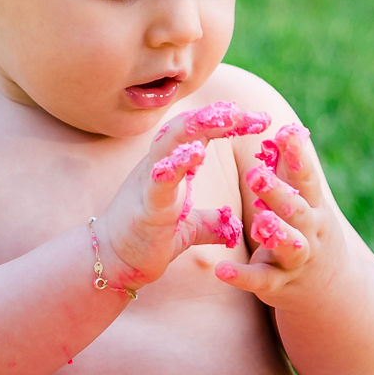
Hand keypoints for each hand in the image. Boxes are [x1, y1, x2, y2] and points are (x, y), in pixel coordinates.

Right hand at [95, 102, 269, 290]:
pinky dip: (178, 164)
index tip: (260, 120)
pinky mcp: (146, 205)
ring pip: (171, 142)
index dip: (228, 122)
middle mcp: (159, 165)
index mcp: (171, 167)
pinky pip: (161, 179)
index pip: (201, 133)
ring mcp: (150, 182)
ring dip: (199, 126)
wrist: (113, 262)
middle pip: (187, 127)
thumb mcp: (189, 229)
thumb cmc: (146, 240)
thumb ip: (211, 222)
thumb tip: (232, 224)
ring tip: (226, 116)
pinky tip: (196, 152)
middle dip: (218, 115)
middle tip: (248, 112)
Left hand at [214, 123, 350, 306]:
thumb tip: (283, 130)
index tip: (286, 132)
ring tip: (257, 222)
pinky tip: (221, 270)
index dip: (298, 156)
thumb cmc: (311, 234)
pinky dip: (242, 277)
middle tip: (255, 175)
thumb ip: (292, 172)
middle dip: (279, 194)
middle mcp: (311, 232)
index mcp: (314, 208)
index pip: (308, 179)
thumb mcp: (308, 204)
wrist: (334, 292)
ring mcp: (298, 260)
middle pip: (297, 211)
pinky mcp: (280, 284)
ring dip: (274, 233)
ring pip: (289, 246)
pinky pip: (262, 280)